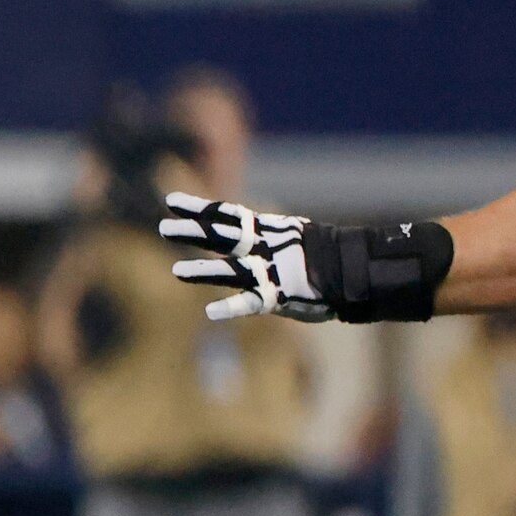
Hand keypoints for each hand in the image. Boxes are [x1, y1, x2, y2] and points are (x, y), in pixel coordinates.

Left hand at [159, 192, 329, 321]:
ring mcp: (269, 272)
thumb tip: (232, 223)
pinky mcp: (277, 297)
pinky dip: (231, 307)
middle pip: (222, 237)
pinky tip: (210, 313)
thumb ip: (259, 231)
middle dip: (193, 233)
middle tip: (163, 228)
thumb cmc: (318, 253)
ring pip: (231, 270)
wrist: (352, 270)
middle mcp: (262, 247)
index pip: (225, 215)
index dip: (198, 208)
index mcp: (264, 229)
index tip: (171, 203)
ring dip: (204, 271)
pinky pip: (251, 303)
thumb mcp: (285, 234)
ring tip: (176, 271)